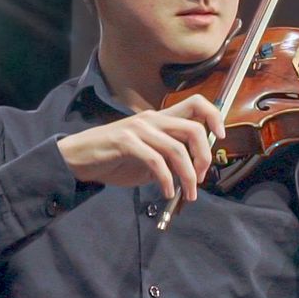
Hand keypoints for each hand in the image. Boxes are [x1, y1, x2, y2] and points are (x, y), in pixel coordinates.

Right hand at [57, 94, 224, 200]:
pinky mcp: (125, 142)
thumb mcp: (148, 158)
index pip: (196, 103)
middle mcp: (152, 119)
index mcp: (160, 119)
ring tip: (187, 194)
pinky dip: (166, 180)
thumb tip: (194, 172)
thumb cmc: (114, 160)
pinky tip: (166, 192)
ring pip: (177, 149)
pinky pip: (156, 162)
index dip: (215, 117)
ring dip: (187, 176)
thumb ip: (170, 159)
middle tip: (202, 178)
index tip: (220, 137)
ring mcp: (139, 129)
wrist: (78, 159)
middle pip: (194, 128)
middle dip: (204, 156)